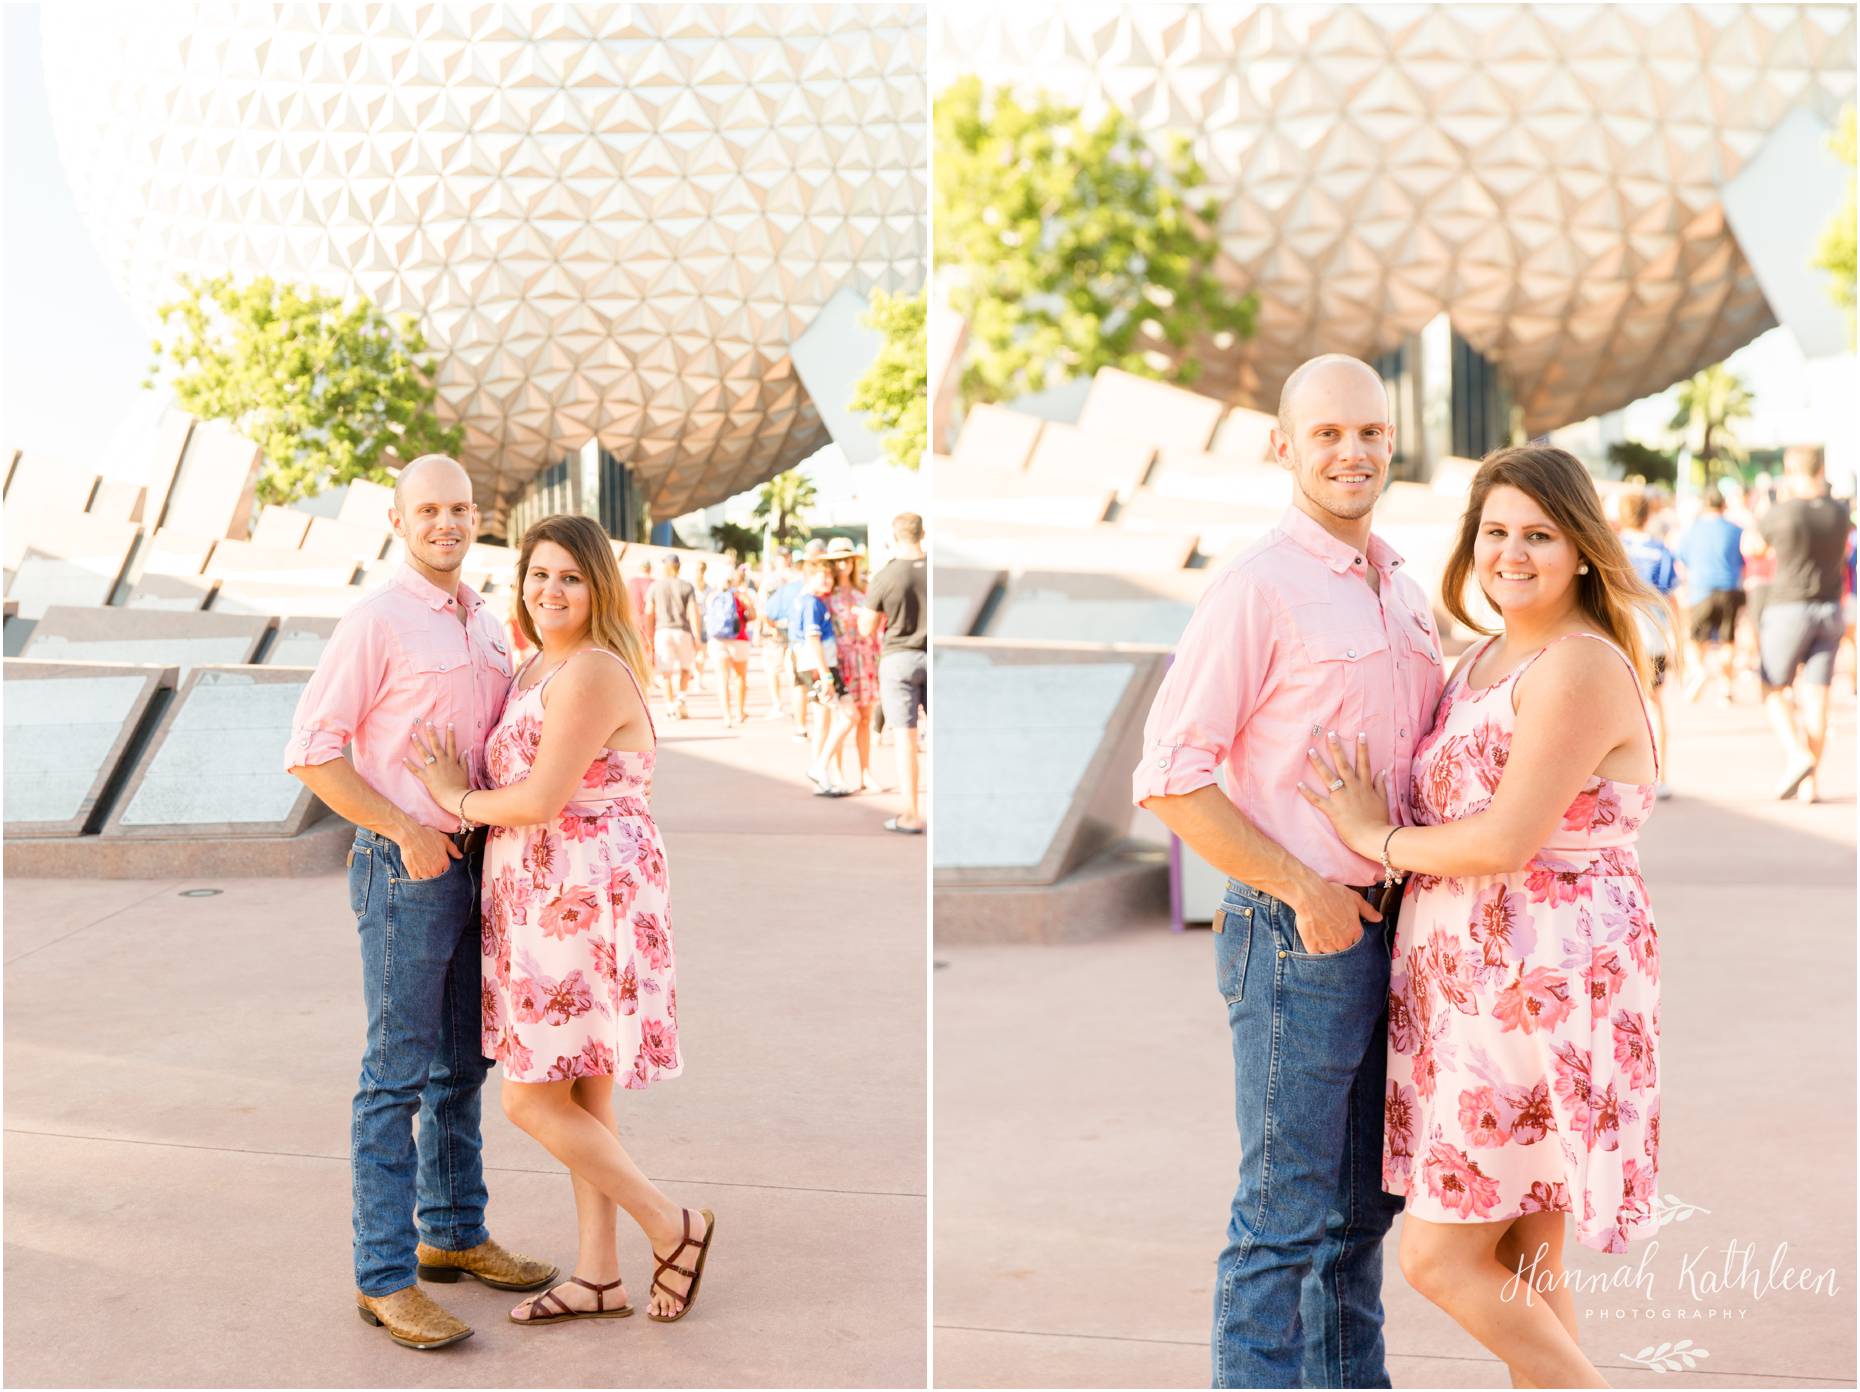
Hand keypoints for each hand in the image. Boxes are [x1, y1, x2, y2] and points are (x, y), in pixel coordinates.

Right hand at [396, 820, 461, 880]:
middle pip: (436, 876)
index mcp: (444, 863)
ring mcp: (425, 873)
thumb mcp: (444, 839)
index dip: (440, 866)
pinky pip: (417, 880)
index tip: (435, 861)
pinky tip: (415, 868)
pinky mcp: (414, 874)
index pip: (445, 870)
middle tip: (426, 862)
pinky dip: (416, 876)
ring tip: (420, 865)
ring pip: (427, 879)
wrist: (411, 836)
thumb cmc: (428, 835)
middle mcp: (436, 870)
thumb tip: (460, 857)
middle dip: (433, 871)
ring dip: (425, 875)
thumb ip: (453, 849)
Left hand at [403, 722, 470, 816]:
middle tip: (428, 724)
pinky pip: (416, 770)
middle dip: (432, 734)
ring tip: (413, 735)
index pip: (451, 744)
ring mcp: (433, 769)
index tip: (449, 724)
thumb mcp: (465, 772)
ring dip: (418, 744)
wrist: (455, 798)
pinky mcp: (426, 777)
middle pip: (436, 745)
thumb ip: (464, 761)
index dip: (450, 734)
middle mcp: (442, 762)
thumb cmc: (461, 786)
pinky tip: (403, 758)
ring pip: (424, 754)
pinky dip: (409, 765)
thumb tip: (465, 750)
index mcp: (451, 760)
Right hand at [1283, 876, 1381, 954]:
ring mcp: (1328, 946)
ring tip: (1325, 940)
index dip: (1352, 938)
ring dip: (1331, 950)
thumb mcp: (1355, 899)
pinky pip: (1318, 956)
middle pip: (1346, 951)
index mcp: (1355, 932)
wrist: (1309, 895)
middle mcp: (1343, 942)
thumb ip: (1368, 911)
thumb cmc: (1333, 895)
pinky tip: (1316, 945)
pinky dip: (1318, 953)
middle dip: (1342, 945)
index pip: (1358, 943)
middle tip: (1335, 935)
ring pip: (1333, 955)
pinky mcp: (1313, 946)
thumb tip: (1379, 918)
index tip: (1346, 933)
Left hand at [1298, 730, 1393, 861]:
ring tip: (1310, 750)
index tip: (1360, 734)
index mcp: (1365, 786)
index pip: (1364, 763)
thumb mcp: (1382, 801)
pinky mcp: (1333, 810)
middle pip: (1344, 765)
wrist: (1375, 838)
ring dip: (1319, 764)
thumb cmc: (1379, 821)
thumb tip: (1383, 770)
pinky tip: (1298, 783)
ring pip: (1329, 777)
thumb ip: (1381, 785)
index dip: (1362, 748)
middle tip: (1330, 734)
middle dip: (1337, 749)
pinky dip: (1307, 793)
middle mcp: (1353, 788)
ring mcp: (1342, 798)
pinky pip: (1317, 800)